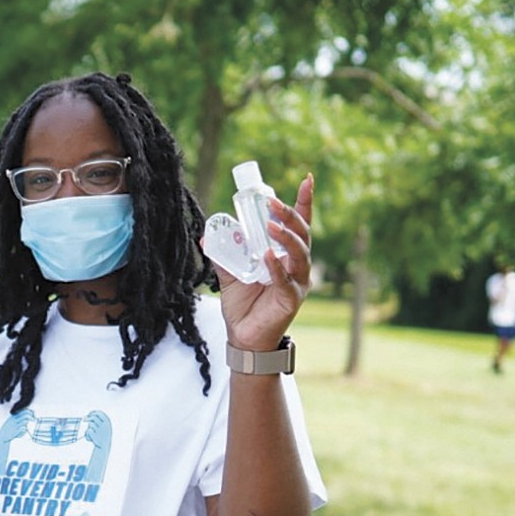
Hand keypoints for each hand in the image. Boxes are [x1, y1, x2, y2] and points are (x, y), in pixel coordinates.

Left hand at [213, 174, 312, 350]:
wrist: (242, 336)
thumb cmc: (244, 304)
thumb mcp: (230, 273)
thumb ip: (224, 253)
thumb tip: (207, 235)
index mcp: (285, 254)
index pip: (300, 224)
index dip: (305, 202)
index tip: (306, 179)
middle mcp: (296, 265)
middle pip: (302, 234)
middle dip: (291, 216)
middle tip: (273, 203)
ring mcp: (297, 282)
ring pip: (300, 254)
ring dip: (286, 238)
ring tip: (271, 225)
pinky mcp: (291, 300)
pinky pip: (286, 281)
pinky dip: (277, 267)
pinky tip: (268, 257)